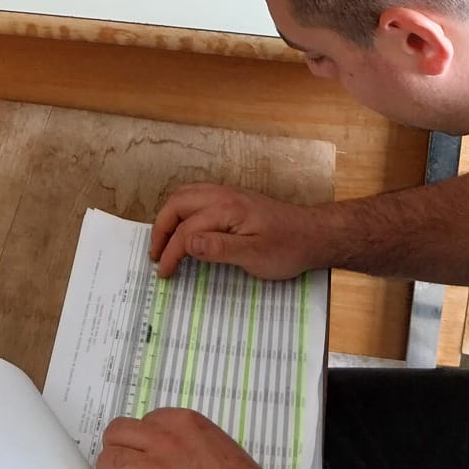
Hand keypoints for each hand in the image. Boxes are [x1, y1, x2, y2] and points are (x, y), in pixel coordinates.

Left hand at [96, 409, 305, 468]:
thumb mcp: (214, 444)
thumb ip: (185, 439)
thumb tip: (162, 449)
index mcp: (182, 422)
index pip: (142, 420)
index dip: (141, 440)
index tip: (145, 452)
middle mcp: (164, 440)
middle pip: (116, 434)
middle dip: (119, 450)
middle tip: (125, 467)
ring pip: (107, 462)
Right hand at [150, 184, 327, 280]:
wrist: (312, 234)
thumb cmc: (287, 248)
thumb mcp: (255, 256)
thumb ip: (218, 248)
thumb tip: (186, 244)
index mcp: (226, 209)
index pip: (186, 230)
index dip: (171, 253)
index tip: (164, 274)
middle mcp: (222, 195)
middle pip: (177, 204)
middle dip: (161, 229)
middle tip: (155, 255)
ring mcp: (227, 193)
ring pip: (185, 196)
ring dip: (169, 217)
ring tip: (163, 242)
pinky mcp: (232, 198)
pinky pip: (196, 196)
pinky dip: (181, 211)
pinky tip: (182, 227)